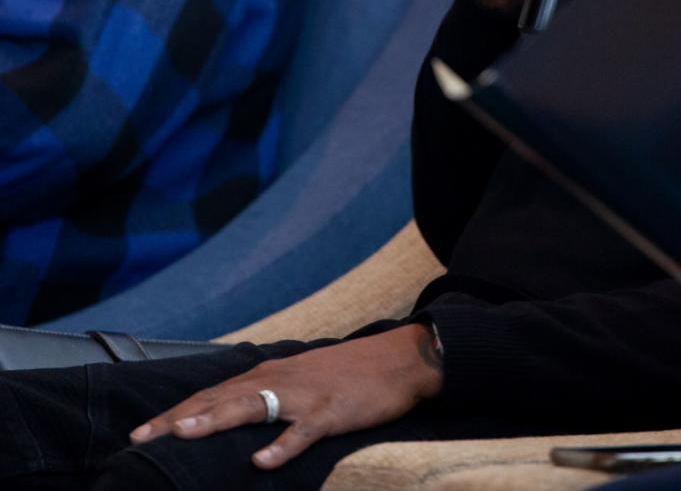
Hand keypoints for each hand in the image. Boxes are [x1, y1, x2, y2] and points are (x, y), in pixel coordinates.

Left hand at [129, 324, 442, 469]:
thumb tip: (233, 410)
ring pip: (254, 407)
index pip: (212, 394)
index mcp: (271, 374)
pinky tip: (262, 462)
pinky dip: (282, 446)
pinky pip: (303, 432)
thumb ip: (269, 391)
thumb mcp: (302, 376)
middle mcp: (281, 380)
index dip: (176, 413)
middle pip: (220, 399)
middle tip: (141, 439)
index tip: (140, 433)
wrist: (401, 359)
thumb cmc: (350, 372)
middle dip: (179, 419)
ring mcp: (306, 397)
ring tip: (184, 435)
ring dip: (216, 420)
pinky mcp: (332, 412)